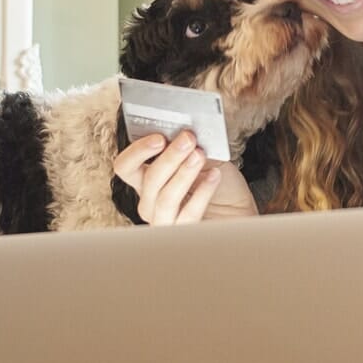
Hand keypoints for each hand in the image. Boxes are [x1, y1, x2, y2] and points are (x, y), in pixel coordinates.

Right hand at [113, 130, 259, 225]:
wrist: (237, 209)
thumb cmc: (216, 181)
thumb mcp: (202, 156)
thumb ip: (187, 146)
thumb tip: (183, 130)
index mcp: (145, 179)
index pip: (125, 166)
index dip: (138, 151)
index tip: (159, 137)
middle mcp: (149, 201)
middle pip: (149, 180)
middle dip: (169, 156)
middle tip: (188, 139)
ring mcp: (164, 220)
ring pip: (165, 198)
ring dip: (184, 173)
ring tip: (200, 155)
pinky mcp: (185, 232)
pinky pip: (189, 214)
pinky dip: (202, 192)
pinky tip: (215, 175)